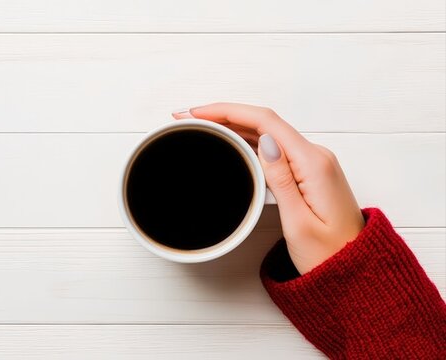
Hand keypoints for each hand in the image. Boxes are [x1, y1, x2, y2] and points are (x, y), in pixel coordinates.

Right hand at [173, 103, 364, 273]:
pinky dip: (248, 139)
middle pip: (264, 122)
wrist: (358, 271)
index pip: (265, 122)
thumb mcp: (299, 222)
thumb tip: (264, 142)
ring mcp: (314, 163)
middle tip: (188, 117)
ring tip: (202, 126)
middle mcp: (316, 157)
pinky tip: (230, 142)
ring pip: (268, 133)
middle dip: (225, 115)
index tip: (197, 112)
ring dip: (234, 125)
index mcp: (313, 164)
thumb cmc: (330, 255)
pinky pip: (275, 147)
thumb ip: (280, 179)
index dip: (227, 111)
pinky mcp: (309, 173)